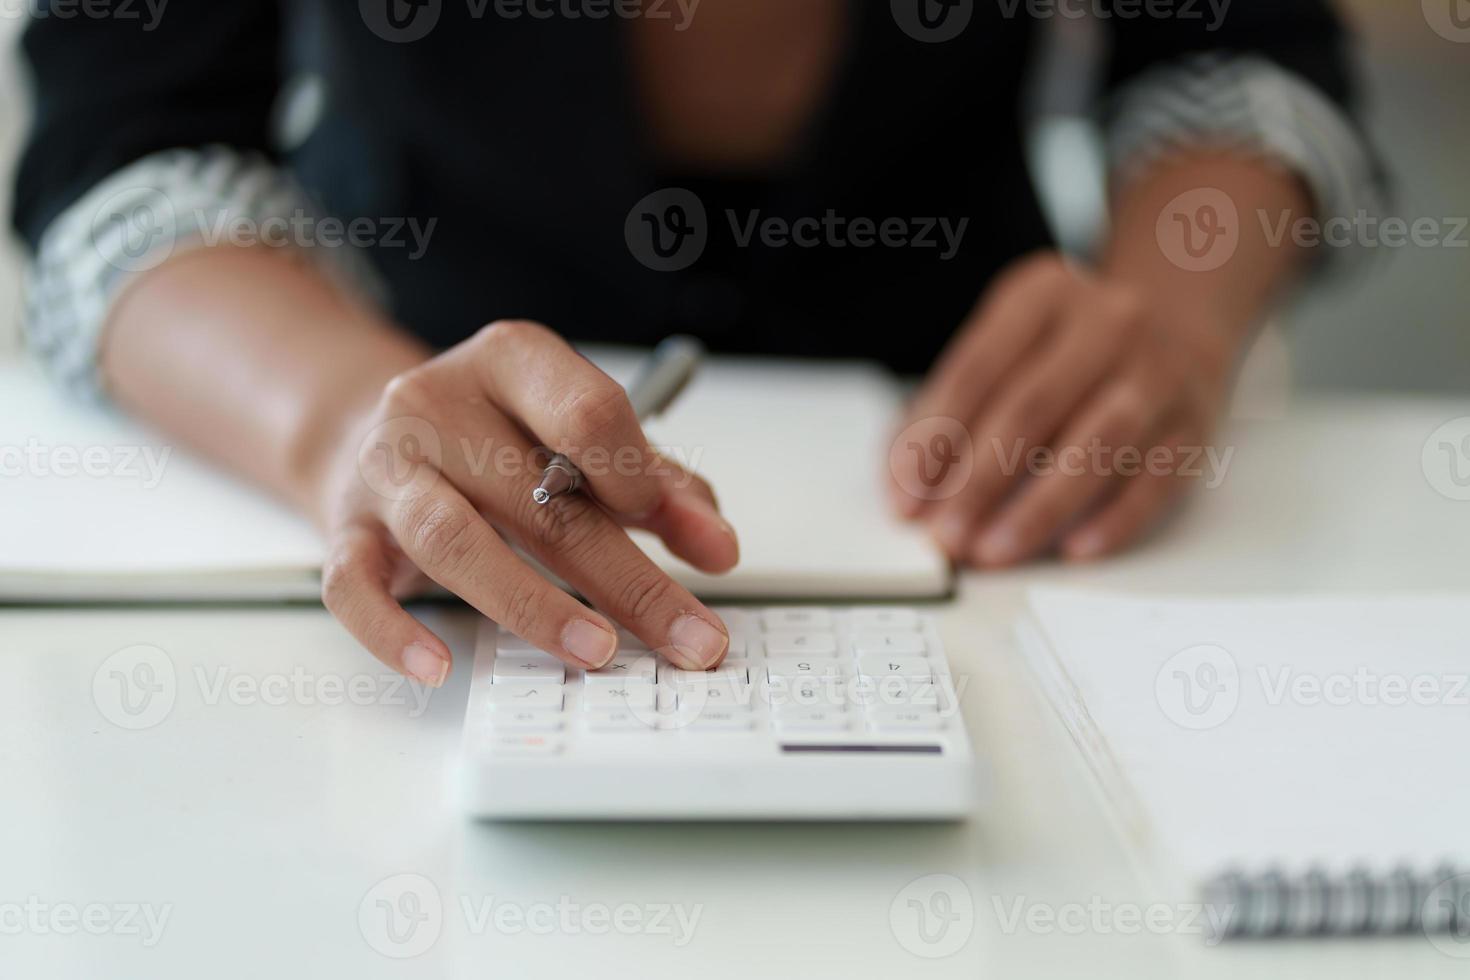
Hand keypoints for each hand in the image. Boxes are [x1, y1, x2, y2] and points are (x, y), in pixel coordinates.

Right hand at [313, 320, 738, 686]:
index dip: (637, 478)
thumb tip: (717, 545)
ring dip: (533, 605)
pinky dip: (396, 632)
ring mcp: (385, 469)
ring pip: (454, 540)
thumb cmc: (493, 440)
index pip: (587, 411)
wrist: (364, 430)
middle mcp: (438, 404)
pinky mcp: (344, 530)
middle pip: (542, 498)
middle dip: (629, 580)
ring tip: (595, 650)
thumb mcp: (579, 438)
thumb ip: (656, 485)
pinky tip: (441, 667)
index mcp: (510, 362)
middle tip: (690, 639)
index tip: (677, 531)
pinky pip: (356, 587)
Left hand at [890, 253, 1237, 565]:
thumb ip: (952, 406)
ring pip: (1094, 445)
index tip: (906, 497)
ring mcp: (1158, 369)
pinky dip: (1113, 519)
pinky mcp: (1194, 421)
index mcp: (1042, 294)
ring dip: (1037, 508)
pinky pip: (1155, 477)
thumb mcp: (1010, 344)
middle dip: (978, 482)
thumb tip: (906, 484)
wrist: (1177, 319)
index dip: (933, 441)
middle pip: (1029, 410)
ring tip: (993, 550)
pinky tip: (1074, 549)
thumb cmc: (1072, 346)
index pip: (974, 373)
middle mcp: (1107, 322)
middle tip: (945, 535)